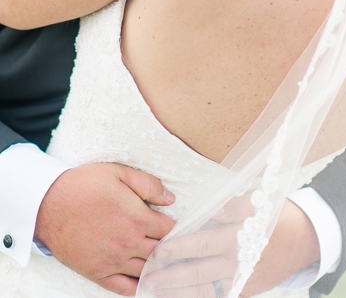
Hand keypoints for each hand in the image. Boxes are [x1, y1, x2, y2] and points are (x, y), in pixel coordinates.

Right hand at [35, 162, 175, 295]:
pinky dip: (138, 288)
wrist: (45, 204)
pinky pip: (123, 287)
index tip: (186, 229)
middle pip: (162, 252)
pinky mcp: (96, 272)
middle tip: (183, 248)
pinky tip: (148, 284)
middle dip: (174, 249)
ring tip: (171, 266)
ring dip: (160, 268)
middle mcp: (128, 243)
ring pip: (146, 271)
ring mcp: (112, 261)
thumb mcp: (119, 173)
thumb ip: (149, 185)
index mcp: (137, 218)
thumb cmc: (83, 185)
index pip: (171, 230)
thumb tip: (171, 199)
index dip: (181, 229)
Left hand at [144, 196, 318, 297]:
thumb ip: (237, 205)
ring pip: (204, 290)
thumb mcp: (264, 201)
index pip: (204, 243)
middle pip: (198, 272)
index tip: (159, 249)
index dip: (180, 247)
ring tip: (155, 292)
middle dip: (170, 276)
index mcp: (242, 237)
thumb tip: (213, 210)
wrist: (306, 242)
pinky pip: (217, 297)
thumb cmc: (280, 217)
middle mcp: (240, 262)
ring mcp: (242, 280)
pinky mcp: (245, 291)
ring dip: (178, 292)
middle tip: (148, 277)